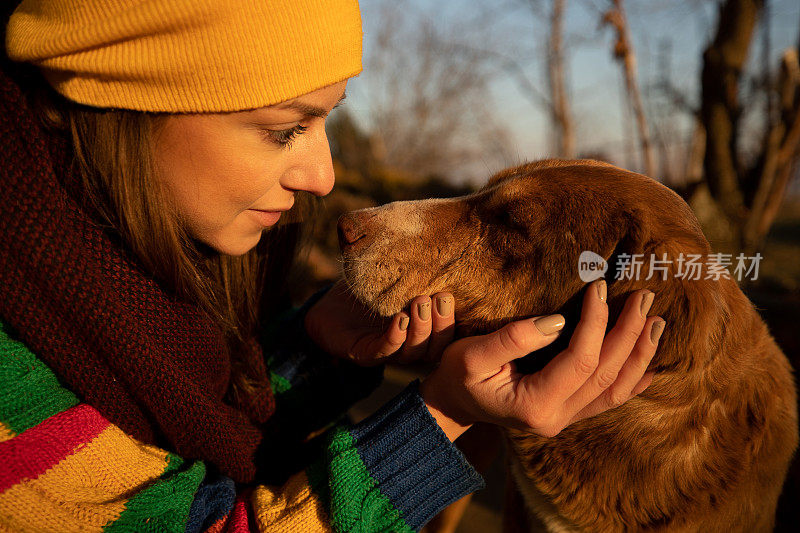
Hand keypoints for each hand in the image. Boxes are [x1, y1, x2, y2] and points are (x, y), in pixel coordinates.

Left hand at [304, 281, 455, 365]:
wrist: (329, 308)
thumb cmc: (368, 290)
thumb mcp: (395, 276)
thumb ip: (415, 267)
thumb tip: (442, 236)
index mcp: (423, 330)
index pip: (449, 333)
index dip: (456, 318)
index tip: (453, 291)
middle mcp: (410, 345)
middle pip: (437, 347)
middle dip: (443, 323)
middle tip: (442, 297)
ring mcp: (389, 353)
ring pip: (414, 352)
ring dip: (421, 329)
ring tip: (420, 303)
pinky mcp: (364, 354)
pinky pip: (384, 351)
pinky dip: (395, 337)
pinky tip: (399, 319)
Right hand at [420, 279, 663, 440]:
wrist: (452, 403)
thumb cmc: (457, 375)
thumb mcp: (471, 354)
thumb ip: (513, 339)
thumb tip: (558, 322)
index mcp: (534, 405)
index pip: (578, 361)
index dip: (594, 322)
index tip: (598, 287)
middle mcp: (556, 419)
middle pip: (605, 374)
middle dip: (628, 333)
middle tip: (644, 297)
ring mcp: (565, 420)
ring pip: (614, 390)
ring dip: (639, 356)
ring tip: (656, 323)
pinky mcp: (567, 414)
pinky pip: (608, 400)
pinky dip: (632, 382)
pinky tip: (650, 365)